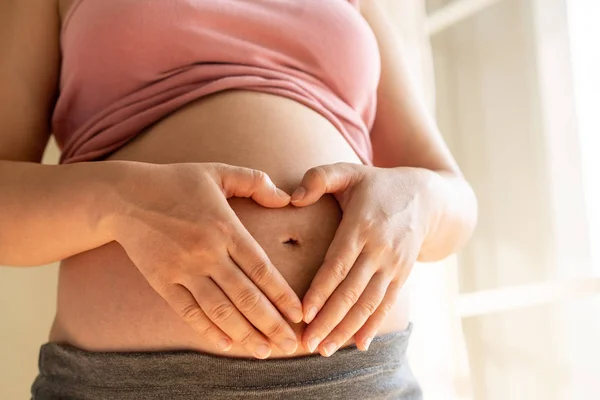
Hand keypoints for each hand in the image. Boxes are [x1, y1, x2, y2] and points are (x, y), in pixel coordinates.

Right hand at [107, 162, 303, 358]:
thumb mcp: (218, 172)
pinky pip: (187, 311)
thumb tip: (286, 198)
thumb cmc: (176, 182)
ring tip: (264, 351)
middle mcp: (207, 253)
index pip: (261, 269)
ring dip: (244, 333)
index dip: (282, 295)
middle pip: (246, 297)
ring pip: (220, 310)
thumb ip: (255, 181)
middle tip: (290, 345)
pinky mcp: (161, 281)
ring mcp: (183, 270)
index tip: (299, 314)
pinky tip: (225, 344)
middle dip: (271, 324)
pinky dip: (207, 330)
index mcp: (226, 228)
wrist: (124, 196)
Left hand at [291, 163, 432, 356]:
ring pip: (369, 304)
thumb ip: (319, 178)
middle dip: (329, 320)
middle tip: (307, 343)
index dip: (321, 291)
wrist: (428, 198)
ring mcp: (394, 265)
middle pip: (351, 291)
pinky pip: (387, 304)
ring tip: (325, 350)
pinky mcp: (402, 275)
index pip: (338, 264)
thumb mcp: (350, 171)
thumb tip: (293, 198)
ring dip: (347, 329)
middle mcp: (379, 249)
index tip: (304, 314)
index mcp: (361, 225)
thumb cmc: (378, 184)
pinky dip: (373, 326)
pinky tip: (358, 346)